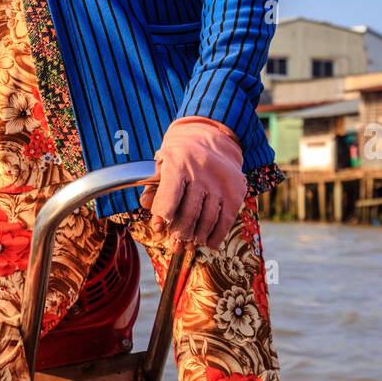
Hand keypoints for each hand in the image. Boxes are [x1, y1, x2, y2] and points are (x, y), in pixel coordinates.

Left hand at [139, 117, 247, 250]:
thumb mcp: (164, 162)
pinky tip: (208, 242)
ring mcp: (220, 183)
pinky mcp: (235, 192)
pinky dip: (216, 236)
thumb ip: (154, 185)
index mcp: (179, 163)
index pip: (169, 197)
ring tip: (189, 244)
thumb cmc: (183, 154)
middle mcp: (201, 172)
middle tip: (175, 244)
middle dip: (179, 233)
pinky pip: (226, 220)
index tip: (158, 229)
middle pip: (189, 213)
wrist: (213, 136)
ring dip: (196, 237)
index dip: (162, 217)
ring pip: (207, 220)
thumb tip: (146, 207)